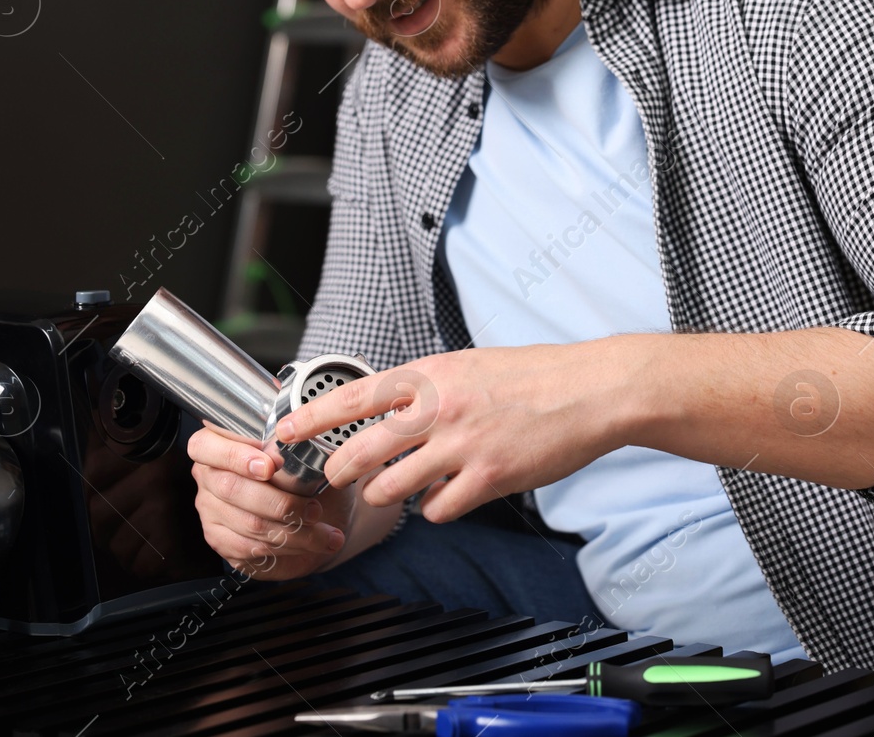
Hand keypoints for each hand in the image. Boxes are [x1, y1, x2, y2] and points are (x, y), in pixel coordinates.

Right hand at [186, 420, 353, 579]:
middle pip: (230, 488)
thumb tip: (302, 447)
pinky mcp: (221, 541)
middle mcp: (210, 477)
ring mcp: (211, 511)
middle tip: (313, 509)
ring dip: (293, 530)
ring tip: (325, 531)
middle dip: (279, 501)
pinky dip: (286, 546)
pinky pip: (249, 547)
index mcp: (221, 444)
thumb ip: (297, 449)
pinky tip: (310, 542)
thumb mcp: (309, 456)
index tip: (270, 466)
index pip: (205, 445)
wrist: (325, 513)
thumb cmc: (311, 478)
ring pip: (247, 523)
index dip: (235, 456)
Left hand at [274, 342, 636, 521]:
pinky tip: (450, 494)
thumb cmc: (534, 376)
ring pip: (390, 488)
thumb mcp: (469, 365)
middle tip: (336, 477)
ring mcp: (461, 445)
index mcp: (431, 375)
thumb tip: (389, 409)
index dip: (310, 418)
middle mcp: (439, 408)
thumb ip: (427, 387)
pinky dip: (436, 507)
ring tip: (398, 488)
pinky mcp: (487, 478)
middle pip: (360, 450)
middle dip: (339, 471)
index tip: (283, 432)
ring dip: (386, 494)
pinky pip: (435, 509)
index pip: (353, 397)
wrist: (590, 390)